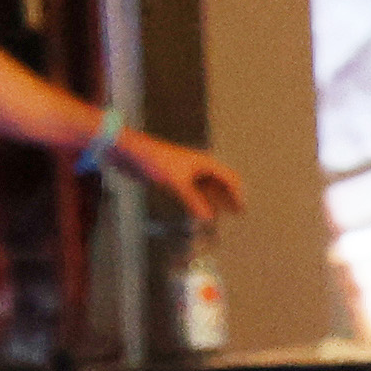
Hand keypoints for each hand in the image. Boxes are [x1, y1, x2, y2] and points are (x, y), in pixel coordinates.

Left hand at [114, 129, 245, 222]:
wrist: (129, 152)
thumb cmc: (155, 161)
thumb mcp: (176, 183)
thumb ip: (193, 201)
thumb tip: (208, 218)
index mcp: (205, 163)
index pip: (230, 178)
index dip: (237, 194)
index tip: (241, 210)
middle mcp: (198, 167)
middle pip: (219, 184)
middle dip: (228, 199)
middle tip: (236, 214)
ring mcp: (185, 174)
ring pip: (205, 190)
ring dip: (212, 203)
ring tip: (217, 218)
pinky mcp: (172, 180)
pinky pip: (190, 193)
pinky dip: (196, 203)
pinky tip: (196, 213)